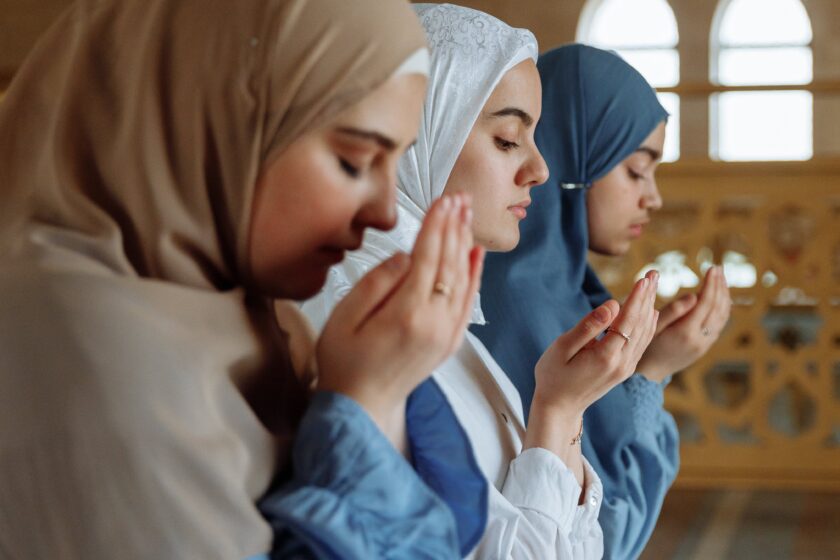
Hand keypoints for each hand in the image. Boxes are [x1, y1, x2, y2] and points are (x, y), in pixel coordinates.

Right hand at [316, 194, 483, 436]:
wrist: (362, 406)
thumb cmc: (344, 361)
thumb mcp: (344, 318)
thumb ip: (376, 284)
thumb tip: (406, 256)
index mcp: (407, 316)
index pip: (428, 258)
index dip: (436, 226)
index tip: (441, 199)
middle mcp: (435, 324)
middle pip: (450, 264)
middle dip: (454, 226)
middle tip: (458, 196)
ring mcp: (446, 334)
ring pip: (463, 279)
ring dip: (465, 243)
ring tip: (465, 213)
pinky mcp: (450, 342)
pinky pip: (469, 301)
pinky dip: (474, 274)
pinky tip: (475, 252)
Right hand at [524, 271, 658, 482]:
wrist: (558, 408)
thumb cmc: (553, 376)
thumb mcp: (562, 348)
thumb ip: (588, 326)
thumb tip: (612, 305)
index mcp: (606, 357)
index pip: (627, 321)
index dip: (636, 298)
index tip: (643, 279)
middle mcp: (622, 363)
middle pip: (640, 324)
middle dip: (647, 297)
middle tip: (653, 273)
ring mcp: (625, 368)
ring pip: (644, 333)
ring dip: (650, 307)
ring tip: (653, 285)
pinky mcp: (624, 369)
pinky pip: (642, 343)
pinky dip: (648, 325)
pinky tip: (651, 311)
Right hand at [637, 265, 730, 382]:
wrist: (650, 372)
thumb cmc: (646, 345)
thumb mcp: (652, 326)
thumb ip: (673, 311)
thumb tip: (694, 296)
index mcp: (685, 332)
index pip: (705, 303)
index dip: (711, 284)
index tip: (712, 268)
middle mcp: (700, 339)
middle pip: (717, 308)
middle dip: (720, 286)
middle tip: (718, 269)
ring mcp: (705, 344)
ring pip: (722, 316)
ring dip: (724, 295)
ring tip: (721, 279)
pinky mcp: (706, 346)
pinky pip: (720, 323)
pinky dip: (723, 307)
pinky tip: (720, 297)